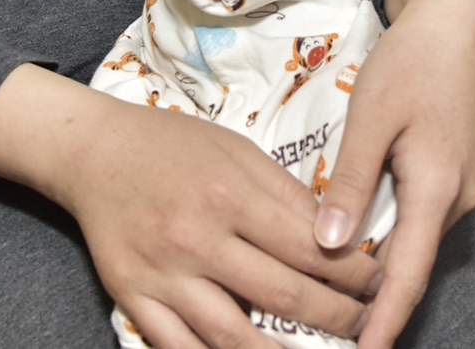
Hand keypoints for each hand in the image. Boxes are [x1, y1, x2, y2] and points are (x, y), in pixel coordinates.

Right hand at [0, 65, 381, 347]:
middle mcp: (198, 239)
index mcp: (232, 196)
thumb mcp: (238, 150)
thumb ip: (285, 194)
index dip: (354, 274)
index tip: (381, 284)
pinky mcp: (133, 297)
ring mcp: (163, 274)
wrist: (94, 151)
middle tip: (365, 325)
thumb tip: (336, 235)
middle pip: (283, 296)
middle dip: (337, 317)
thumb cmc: (173, 144)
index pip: (310, 248)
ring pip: (235, 337)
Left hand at [314, 0, 474, 346]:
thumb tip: (327, 246)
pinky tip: (349, 242)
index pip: (407, 277)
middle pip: (408, 266)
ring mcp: (457, 188)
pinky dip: (383, 238)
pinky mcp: (448, 173)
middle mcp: (455, 199)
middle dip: (370, 304)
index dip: (382, 322)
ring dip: (374, 271)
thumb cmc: (414, 61)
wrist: (458, 18)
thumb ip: (351, 183)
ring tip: (330, 297)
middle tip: (325, 330)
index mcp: (438, 190)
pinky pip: (413, 219)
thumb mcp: (373, 118)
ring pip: (409, 243)